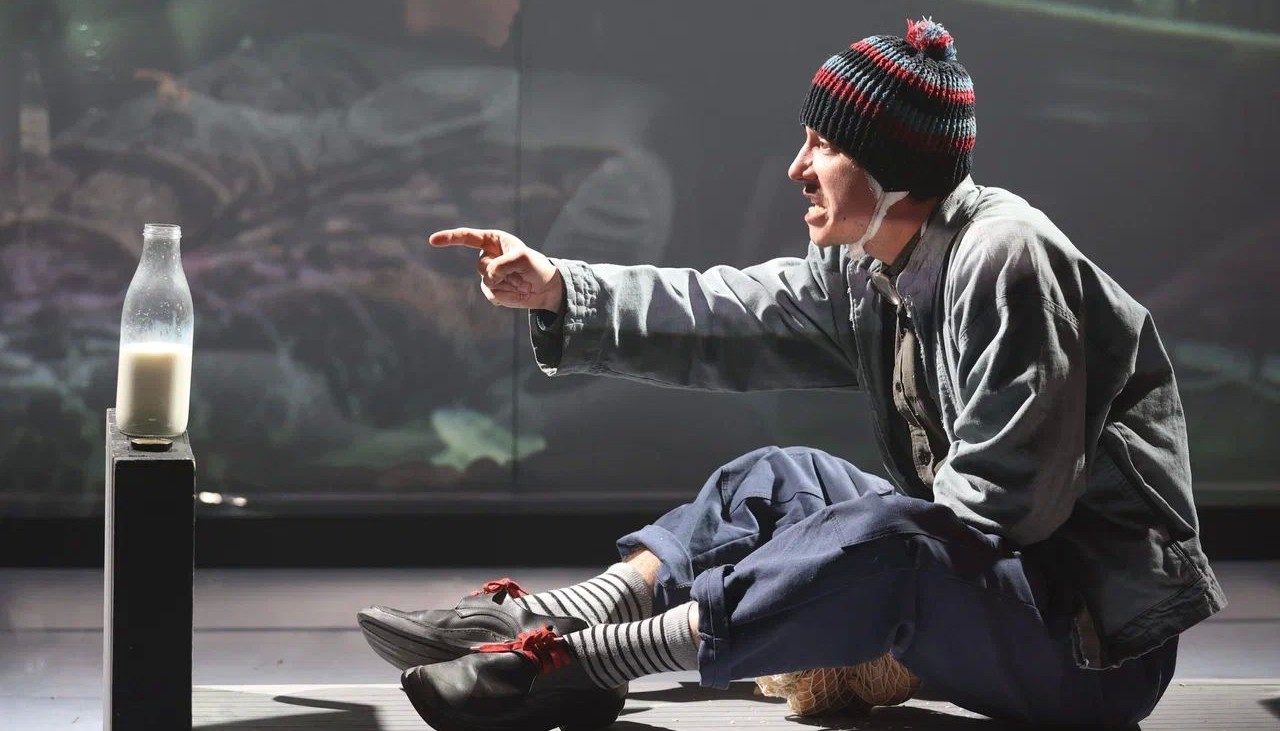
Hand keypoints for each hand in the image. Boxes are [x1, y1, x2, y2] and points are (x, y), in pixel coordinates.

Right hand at [428, 228, 563, 312]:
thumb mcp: (523, 258)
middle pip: (481, 266)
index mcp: (493, 240)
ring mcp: (488, 274)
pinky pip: (490, 294)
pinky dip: (504, 295)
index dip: (449, 238)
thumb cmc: (535, 266)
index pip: (467, 237)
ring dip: (506, 284)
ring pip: (486, 281)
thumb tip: (489, 276)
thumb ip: (504, 263)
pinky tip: (515, 292)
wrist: (545, 287)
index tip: (432, 240)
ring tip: (520, 282)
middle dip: (500, 272)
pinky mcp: (492, 289)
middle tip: (520, 273)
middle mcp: (487, 255)